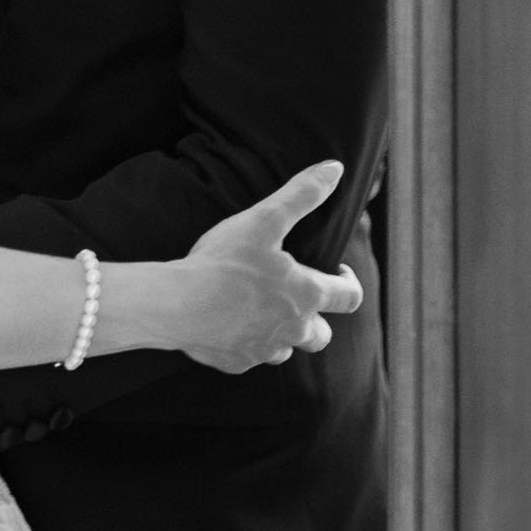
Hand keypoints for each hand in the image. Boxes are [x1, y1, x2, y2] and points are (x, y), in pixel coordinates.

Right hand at [169, 161, 363, 373]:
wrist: (179, 304)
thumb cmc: (224, 263)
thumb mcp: (264, 219)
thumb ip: (301, 194)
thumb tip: (334, 169)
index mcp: (306, 295)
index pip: (351, 297)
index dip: (350, 283)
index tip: (337, 272)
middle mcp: (293, 329)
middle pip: (322, 335)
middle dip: (316, 317)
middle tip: (296, 296)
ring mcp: (265, 349)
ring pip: (287, 349)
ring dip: (282, 333)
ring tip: (262, 311)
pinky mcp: (238, 362)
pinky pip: (251, 356)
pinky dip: (246, 342)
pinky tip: (229, 323)